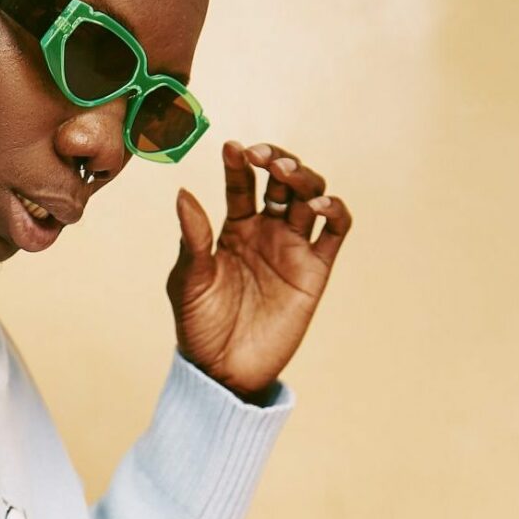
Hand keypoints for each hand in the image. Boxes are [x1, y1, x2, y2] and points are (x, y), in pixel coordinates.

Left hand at [166, 141, 353, 401]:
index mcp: (234, 228)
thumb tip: (183, 192)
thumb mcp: (188, 279)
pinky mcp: (315, 270)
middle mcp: (266, 231)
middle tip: (263, 157)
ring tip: (285, 172)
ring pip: (310, 197)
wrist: (223, 370)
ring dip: (303, 177)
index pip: (242, 183)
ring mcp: (292, 248)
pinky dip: (334, 210)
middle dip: (277, 160)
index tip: (232, 148)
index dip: (240, 162)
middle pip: (281, 182)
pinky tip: (317, 204)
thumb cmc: (199, 325)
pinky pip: (335, 232)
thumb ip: (192, 237)